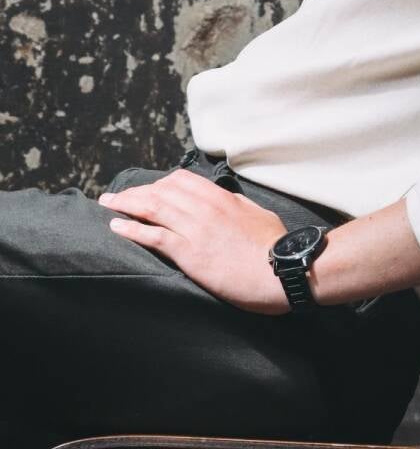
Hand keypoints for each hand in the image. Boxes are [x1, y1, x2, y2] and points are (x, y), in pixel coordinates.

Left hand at [98, 169, 290, 314]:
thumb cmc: (274, 245)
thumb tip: (222, 199)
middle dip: (136, 192)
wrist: (282, 270)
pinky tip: (117, 227)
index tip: (147, 190)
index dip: (159, 183)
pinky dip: (132, 229)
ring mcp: (196, 228)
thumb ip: (234, 203)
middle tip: (117, 196)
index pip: (181, 180)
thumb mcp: (256, 212)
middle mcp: (205, 207)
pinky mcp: (190, 252)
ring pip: (153, 208)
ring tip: (108, 204)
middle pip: (162, 190)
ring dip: (126, 204)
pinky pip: (154, 235)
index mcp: (221, 197)